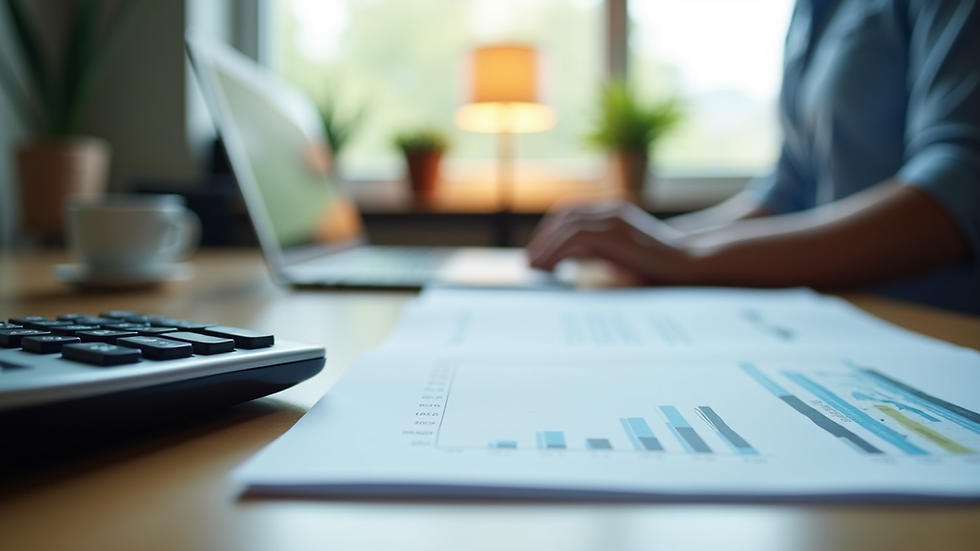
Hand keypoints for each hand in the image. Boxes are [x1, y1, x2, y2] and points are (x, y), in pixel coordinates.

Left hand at [526, 200, 692, 283]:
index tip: (538, 253)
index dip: (550, 231)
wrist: (690, 264)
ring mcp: (614, 219)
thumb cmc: (659, 266)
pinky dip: (557, 251)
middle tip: (530, 262)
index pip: (571, 214)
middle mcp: (612, 211)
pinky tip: (551, 267)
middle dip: (543, 238)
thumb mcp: (623, 254)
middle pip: (565, 216)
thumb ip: (599, 251)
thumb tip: (567, 261)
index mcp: (613, 213)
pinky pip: (576, 237)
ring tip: (535, 267)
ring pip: (567, 225)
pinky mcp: (615, 233)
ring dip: (546, 246)